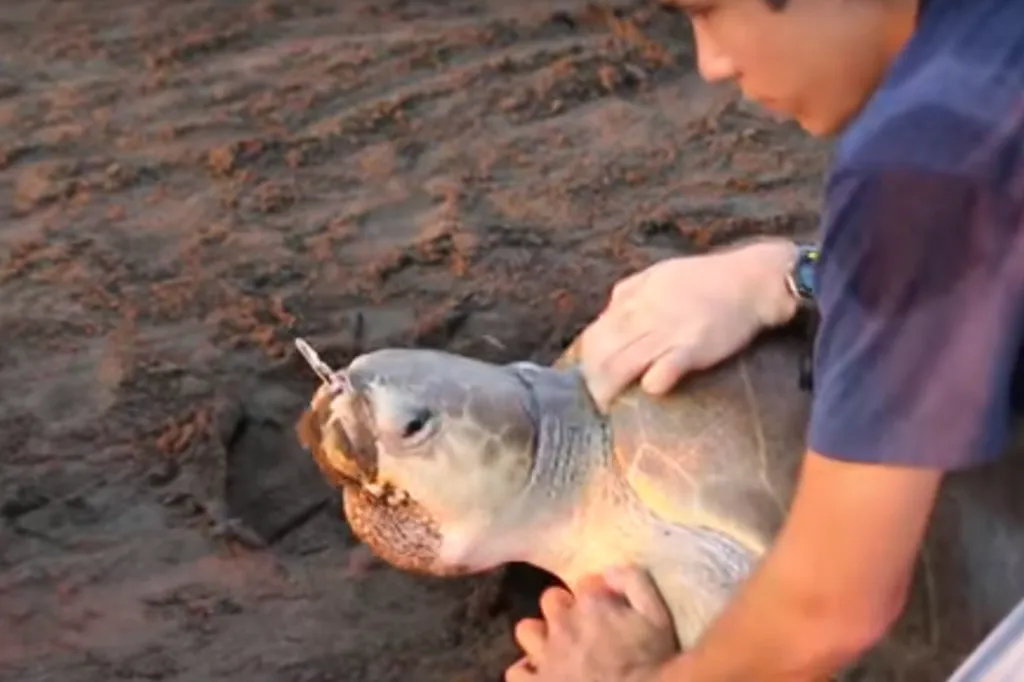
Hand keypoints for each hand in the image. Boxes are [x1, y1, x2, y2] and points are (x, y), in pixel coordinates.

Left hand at [505, 567, 679, 681]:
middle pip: (552, 600)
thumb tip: (610, 570)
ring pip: (527, 631)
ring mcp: (546, 655)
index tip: (611, 611)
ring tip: (557, 650)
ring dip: (540, 637)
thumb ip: (635, 582)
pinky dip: (528, 672)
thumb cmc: (653, 663)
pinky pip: (517, 672)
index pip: (588, 583)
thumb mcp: (658, 616)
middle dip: (565, 609)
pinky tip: (542, 676)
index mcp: (592, 603)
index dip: (601, 596)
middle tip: (583, 629)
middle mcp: (563, 623)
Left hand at [578, 239, 798, 410]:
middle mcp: (644, 315)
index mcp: (634, 298)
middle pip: (600, 353)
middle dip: (592, 380)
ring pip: (620, 366)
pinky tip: (652, 388)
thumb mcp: (658, 274)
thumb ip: (629, 291)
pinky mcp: (692, 348)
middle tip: (598, 398)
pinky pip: (661, 373)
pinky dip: (650, 384)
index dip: (587, 359)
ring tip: (610, 405)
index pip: (593, 334)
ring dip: (609, 390)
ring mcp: (667, 332)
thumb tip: (608, 312)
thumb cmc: (706, 278)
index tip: (591, 376)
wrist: (752, 280)